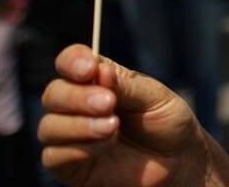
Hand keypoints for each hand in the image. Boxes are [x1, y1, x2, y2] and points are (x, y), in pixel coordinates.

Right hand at [39, 44, 209, 186]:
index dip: (72, 61)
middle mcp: (77, 106)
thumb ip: (125, 85)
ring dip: (79, 124)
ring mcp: (71, 137)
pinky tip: (107, 144)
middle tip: (108, 103)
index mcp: (96, 81)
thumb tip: (99, 70)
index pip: (70, 63)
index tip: (89, 68)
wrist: (180, 161)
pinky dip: (78, 149)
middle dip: (77, 96)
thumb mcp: (154, 97)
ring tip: (113, 126)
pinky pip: (53, 156)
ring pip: (48, 126)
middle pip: (53, 94)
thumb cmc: (168, 123)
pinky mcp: (70, 167)